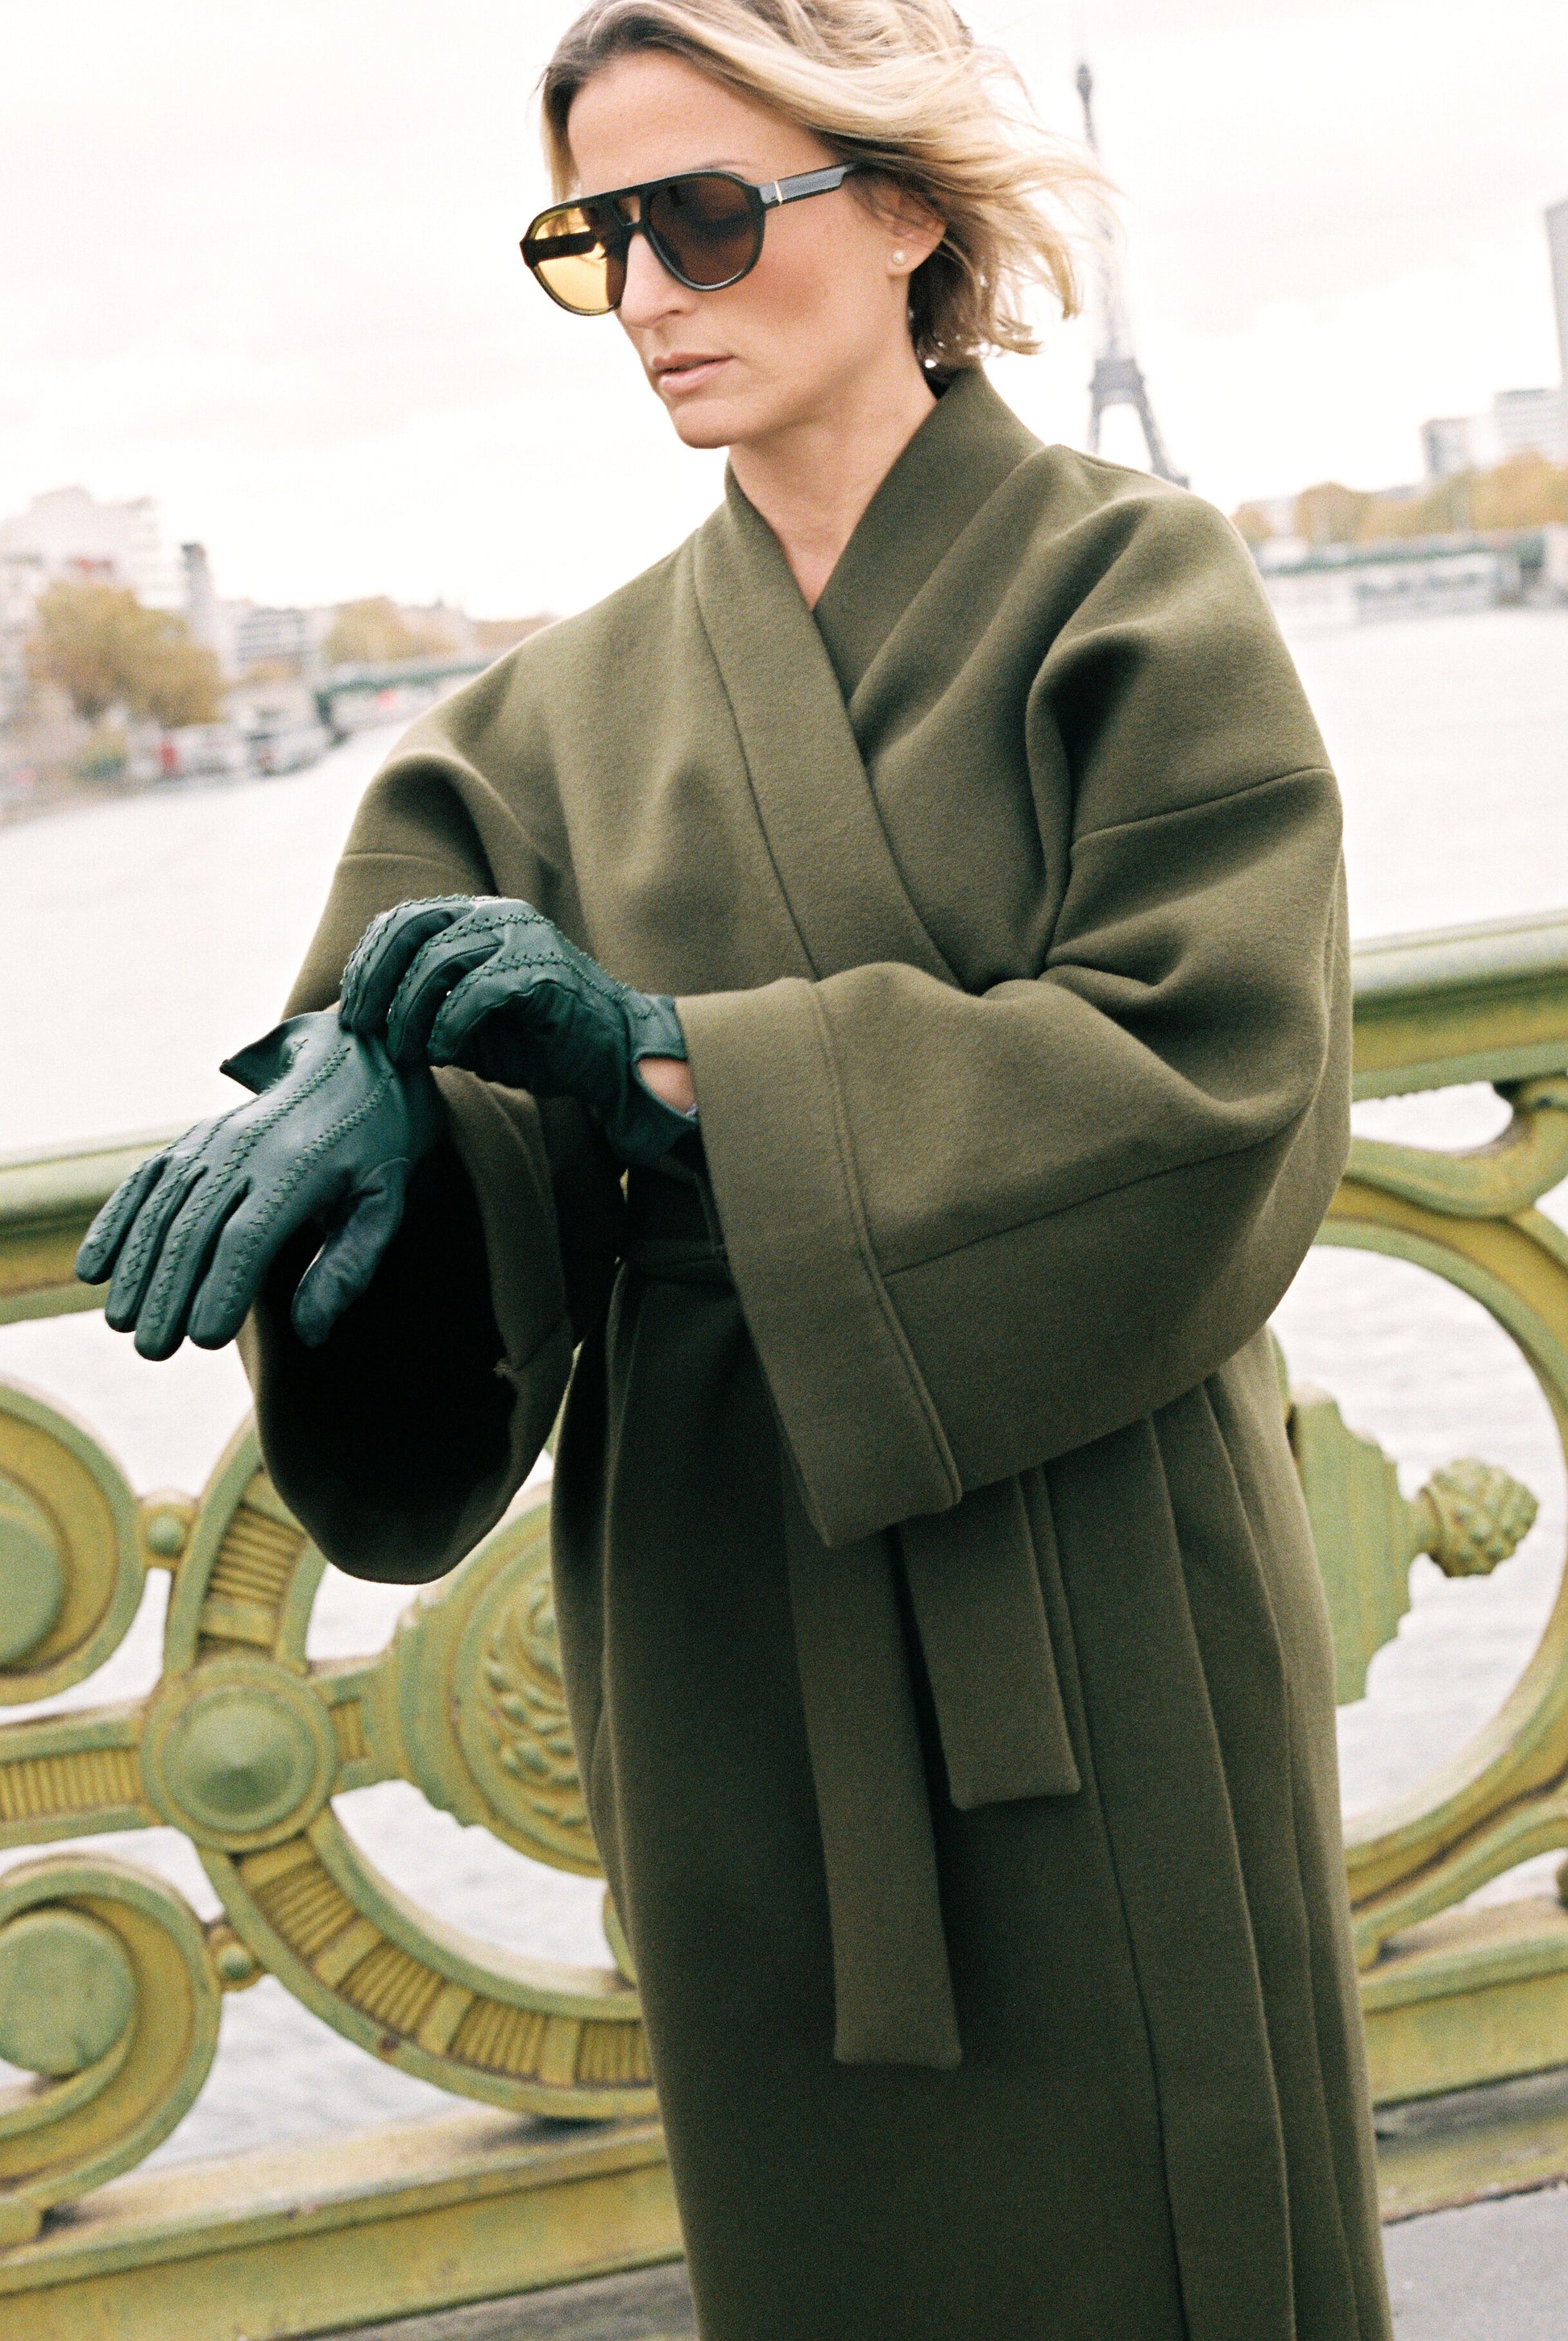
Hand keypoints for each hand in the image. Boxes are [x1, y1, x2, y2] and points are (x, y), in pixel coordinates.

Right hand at [75, 1011, 442, 1357]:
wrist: (350, 1067)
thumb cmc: (374, 1151)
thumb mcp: (383, 1203)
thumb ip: (349, 1265)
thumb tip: (313, 1332)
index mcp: (299, 1169)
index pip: (250, 1236)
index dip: (223, 1286)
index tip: (206, 1338)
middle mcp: (245, 1151)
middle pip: (195, 1228)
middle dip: (169, 1292)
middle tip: (153, 1350)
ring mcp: (210, 1142)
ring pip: (160, 1208)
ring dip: (136, 1267)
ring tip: (121, 1325)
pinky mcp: (189, 1143)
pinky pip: (143, 1182)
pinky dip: (115, 1223)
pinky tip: (92, 1271)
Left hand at [339, 895, 694, 1166]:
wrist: (612, 1056)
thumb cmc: (538, 1040)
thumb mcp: (467, 1020)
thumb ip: (425, 1007)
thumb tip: (365, 1021)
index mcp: (477, 917)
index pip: (402, 920)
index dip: (367, 962)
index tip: (350, 1008)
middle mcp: (498, 914)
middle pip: (411, 929)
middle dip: (376, 981)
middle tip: (363, 1028)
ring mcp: (522, 937)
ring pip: (439, 960)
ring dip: (410, 1012)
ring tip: (404, 1052)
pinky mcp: (543, 970)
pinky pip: (478, 991)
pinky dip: (450, 1026)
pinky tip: (443, 1054)